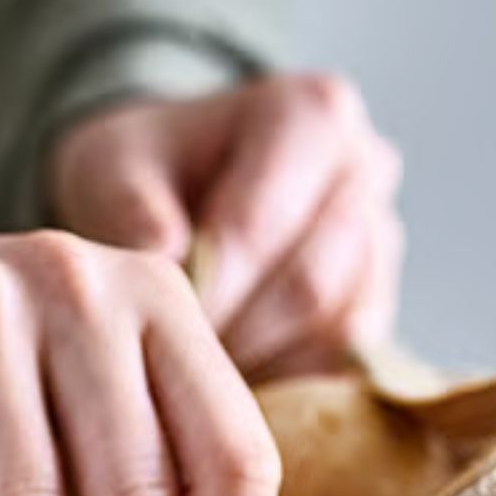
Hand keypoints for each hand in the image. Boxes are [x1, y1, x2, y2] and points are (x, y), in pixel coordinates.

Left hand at [49, 72, 403, 376]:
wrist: (180, 191)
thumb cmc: (147, 173)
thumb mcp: (111, 165)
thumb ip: (128, 205)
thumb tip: (163, 254)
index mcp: (313, 113)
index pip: (258, 226)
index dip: (203, 292)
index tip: (150, 331)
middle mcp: (367, 171)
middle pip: (309, 285)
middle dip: (234, 335)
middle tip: (172, 366)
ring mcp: (384, 242)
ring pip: (338, 332)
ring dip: (266, 363)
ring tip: (199, 372)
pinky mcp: (382, 304)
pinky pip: (350, 365)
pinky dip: (291, 381)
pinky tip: (239, 381)